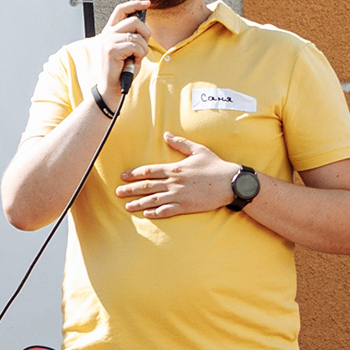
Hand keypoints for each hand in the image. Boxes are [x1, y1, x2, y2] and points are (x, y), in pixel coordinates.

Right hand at [91, 10, 147, 113]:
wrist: (113, 86)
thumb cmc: (122, 68)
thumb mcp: (129, 48)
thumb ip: (133, 35)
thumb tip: (143, 26)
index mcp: (110, 31)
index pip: (121, 10)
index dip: (135, 4)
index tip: (146, 3)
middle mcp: (108, 33)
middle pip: (134, 21)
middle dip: (145, 33)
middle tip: (142, 46)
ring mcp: (109, 41)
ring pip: (138, 36)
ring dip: (143, 49)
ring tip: (135, 57)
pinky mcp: (112, 50)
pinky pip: (136, 46)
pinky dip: (140, 55)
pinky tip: (133, 62)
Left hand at [114, 133, 240, 220]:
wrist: (231, 183)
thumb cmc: (215, 166)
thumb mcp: (198, 150)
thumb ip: (180, 143)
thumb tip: (166, 135)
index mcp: (175, 168)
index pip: (149, 171)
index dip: (134, 174)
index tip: (123, 176)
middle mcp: (174, 182)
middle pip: (147, 186)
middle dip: (131, 189)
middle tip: (117, 192)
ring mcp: (180, 196)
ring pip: (154, 200)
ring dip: (139, 203)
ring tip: (127, 206)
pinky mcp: (187, 206)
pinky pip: (167, 211)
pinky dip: (156, 213)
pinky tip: (147, 215)